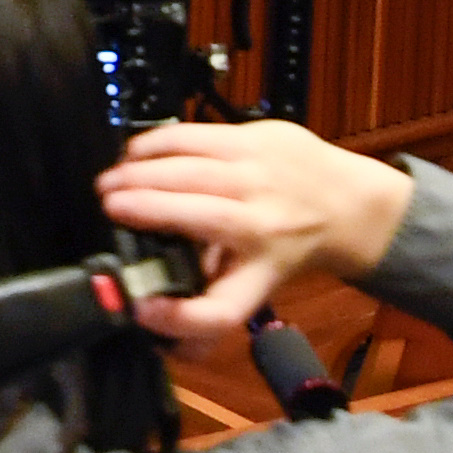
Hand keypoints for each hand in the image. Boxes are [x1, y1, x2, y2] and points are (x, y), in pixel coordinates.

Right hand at [96, 120, 415, 342]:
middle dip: (142, 208)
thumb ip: (206, 304)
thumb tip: (151, 316)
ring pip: (191, 167)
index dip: (180, 317)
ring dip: (142, 171)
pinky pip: (197, 135)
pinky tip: (135, 152)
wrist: (348, 204)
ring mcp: (261, 173)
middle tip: (105, 205)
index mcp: (260, 269)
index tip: (143, 309)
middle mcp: (262, 223)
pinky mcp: (258, 137)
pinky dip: (160, 143)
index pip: (221, 307)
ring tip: (110, 180)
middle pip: (193, 214)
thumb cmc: (287, 248)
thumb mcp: (254, 284)